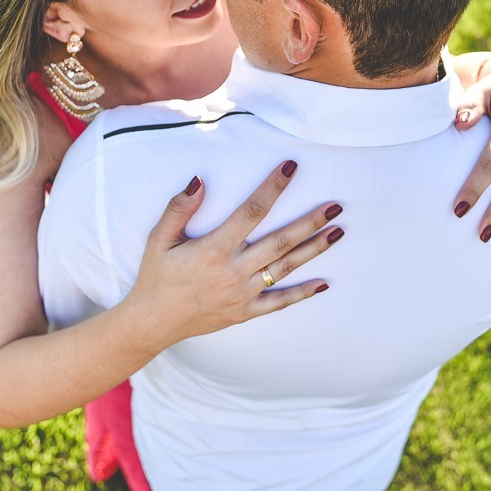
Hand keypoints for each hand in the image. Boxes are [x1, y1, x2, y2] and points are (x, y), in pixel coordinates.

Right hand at [123, 161, 341, 347]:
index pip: (251, 211)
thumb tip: (199, 180)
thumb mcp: (158, 239)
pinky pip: (279, 303)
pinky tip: (323, 283)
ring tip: (337, 232)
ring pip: (285, 268)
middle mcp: (233, 271)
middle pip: (280, 241)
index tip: (291, 168)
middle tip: (335, 206)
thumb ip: (179, 209)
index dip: (272, 188)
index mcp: (214, 249)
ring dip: (313, 250)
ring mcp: (242, 294)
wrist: (152, 322)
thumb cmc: (156, 276)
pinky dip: (302, 294)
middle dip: (310, 221)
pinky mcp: (244, 312)